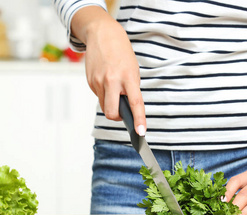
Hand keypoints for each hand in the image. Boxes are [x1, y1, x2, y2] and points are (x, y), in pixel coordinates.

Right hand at [72, 6, 146, 135]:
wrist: (102, 34)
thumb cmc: (122, 53)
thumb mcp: (133, 70)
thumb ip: (131, 89)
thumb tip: (127, 107)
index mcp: (128, 78)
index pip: (135, 103)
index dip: (138, 120)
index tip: (140, 132)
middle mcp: (111, 81)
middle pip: (112, 113)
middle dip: (117, 118)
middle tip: (123, 113)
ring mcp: (98, 82)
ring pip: (105, 107)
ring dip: (111, 105)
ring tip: (115, 91)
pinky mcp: (90, 81)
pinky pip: (99, 96)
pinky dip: (105, 95)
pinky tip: (107, 82)